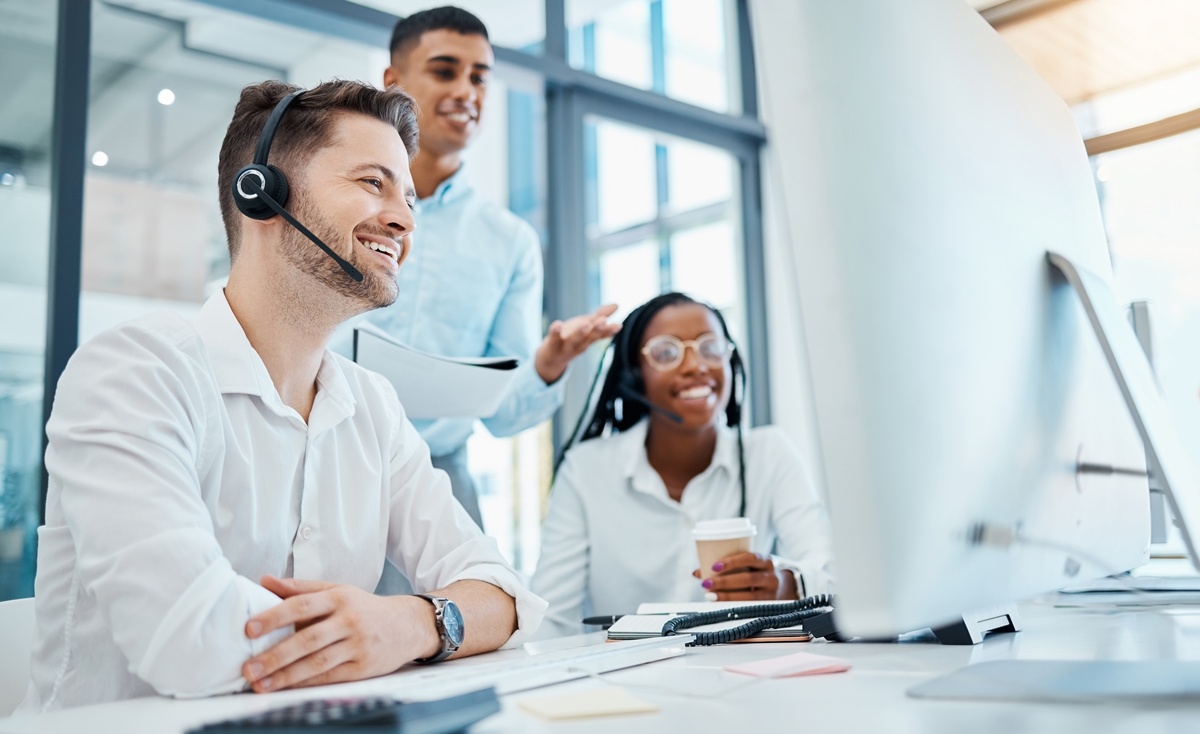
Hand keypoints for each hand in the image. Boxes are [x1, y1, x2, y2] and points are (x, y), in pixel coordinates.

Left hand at [241, 575, 438, 692]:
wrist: (408, 625)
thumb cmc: (364, 607)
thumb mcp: (336, 590)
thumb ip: (299, 587)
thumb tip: (264, 581)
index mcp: (339, 598)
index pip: (302, 605)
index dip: (275, 616)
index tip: (249, 628)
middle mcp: (349, 620)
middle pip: (308, 639)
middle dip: (275, 655)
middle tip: (248, 668)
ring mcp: (357, 645)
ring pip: (317, 663)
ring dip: (286, 675)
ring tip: (259, 684)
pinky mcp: (363, 668)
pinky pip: (330, 677)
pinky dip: (305, 683)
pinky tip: (285, 687)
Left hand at [534, 304, 621, 384]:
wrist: (551, 359)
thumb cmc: (570, 339)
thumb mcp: (586, 327)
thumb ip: (600, 317)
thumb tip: (617, 305)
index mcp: (588, 339)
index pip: (600, 335)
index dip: (609, 330)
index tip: (618, 325)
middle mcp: (579, 344)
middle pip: (589, 338)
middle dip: (597, 330)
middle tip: (604, 322)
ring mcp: (565, 345)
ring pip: (574, 340)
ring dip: (581, 333)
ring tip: (586, 324)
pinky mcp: (552, 343)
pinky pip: (553, 338)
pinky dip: (555, 331)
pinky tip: (557, 324)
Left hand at [692, 552, 797, 601]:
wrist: (784, 587)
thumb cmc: (757, 573)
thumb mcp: (747, 566)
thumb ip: (725, 567)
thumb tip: (697, 572)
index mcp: (765, 561)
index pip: (750, 558)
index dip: (732, 561)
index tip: (713, 566)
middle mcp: (771, 576)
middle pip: (748, 579)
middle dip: (724, 582)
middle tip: (706, 583)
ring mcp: (772, 593)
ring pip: (750, 596)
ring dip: (727, 596)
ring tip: (710, 595)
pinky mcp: (769, 606)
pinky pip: (751, 607)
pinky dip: (735, 606)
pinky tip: (722, 606)